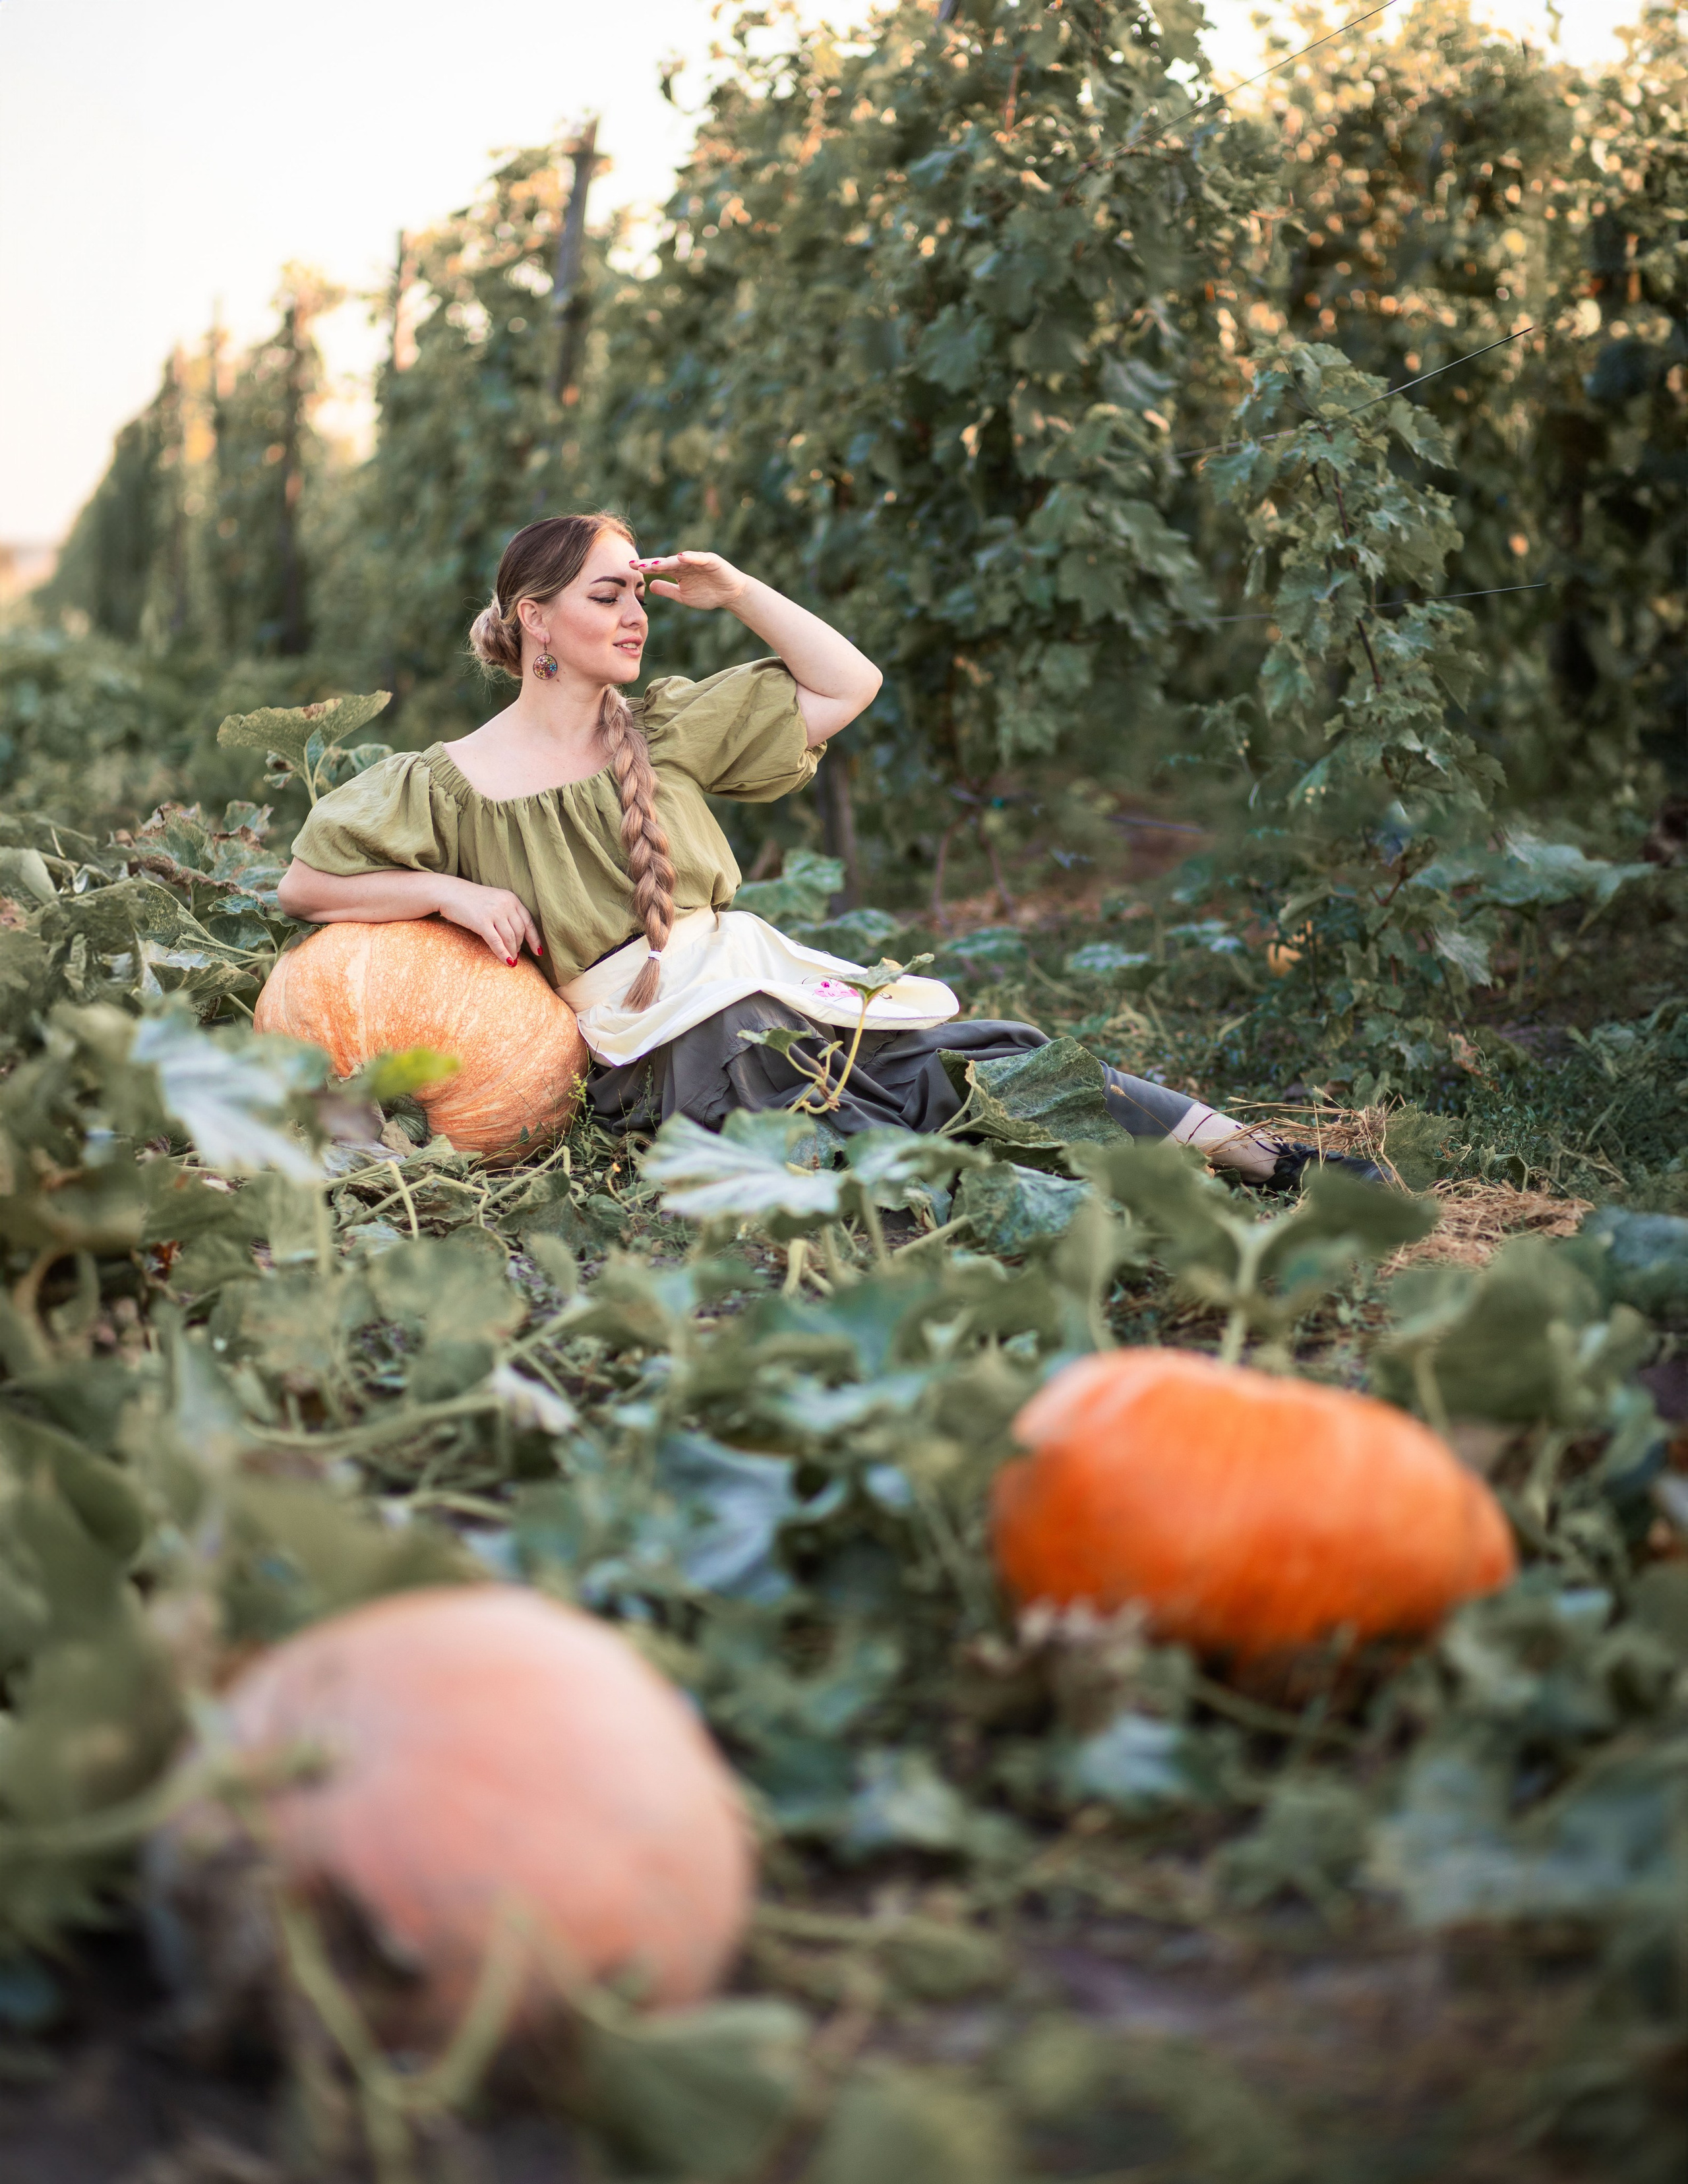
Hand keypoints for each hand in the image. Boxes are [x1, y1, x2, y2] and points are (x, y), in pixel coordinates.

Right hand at [436, 877, 542, 966]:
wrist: (449, 892)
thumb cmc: (471, 899)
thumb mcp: (494, 900)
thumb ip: (506, 912)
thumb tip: (517, 936)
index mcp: (511, 898)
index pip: (529, 921)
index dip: (534, 938)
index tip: (538, 951)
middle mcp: (506, 904)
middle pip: (520, 932)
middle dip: (520, 947)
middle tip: (516, 956)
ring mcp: (494, 912)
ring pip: (510, 938)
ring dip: (512, 952)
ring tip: (511, 960)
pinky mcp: (482, 922)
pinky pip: (496, 942)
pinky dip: (502, 953)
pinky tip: (506, 962)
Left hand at [630, 550, 748, 611]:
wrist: (731, 595)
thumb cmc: (709, 594)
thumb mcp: (684, 596)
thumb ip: (668, 590)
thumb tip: (651, 586)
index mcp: (677, 572)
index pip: (658, 569)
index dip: (645, 568)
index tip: (630, 568)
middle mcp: (684, 563)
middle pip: (665, 562)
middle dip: (651, 564)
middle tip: (636, 565)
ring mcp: (697, 560)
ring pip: (679, 560)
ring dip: (666, 561)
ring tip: (654, 565)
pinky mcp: (710, 560)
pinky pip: (699, 558)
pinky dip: (690, 557)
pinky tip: (681, 557)